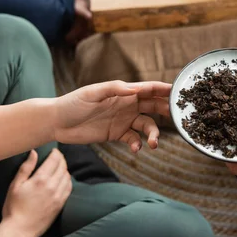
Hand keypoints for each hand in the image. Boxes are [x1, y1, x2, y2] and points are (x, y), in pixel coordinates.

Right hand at [0, 149, 71, 236]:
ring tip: (59, 166)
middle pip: (63, 166)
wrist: (20, 229)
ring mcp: (59, 195)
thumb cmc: (14, 207)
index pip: (54, 159)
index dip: (55, 152)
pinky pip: (69, 187)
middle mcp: (53, 185)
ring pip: (67, 175)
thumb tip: (34, 152)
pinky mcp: (61, 203)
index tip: (53, 150)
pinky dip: (68, 180)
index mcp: (41, 179)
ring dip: (64, 168)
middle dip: (60, 158)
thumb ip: (26, 168)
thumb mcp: (15, 185)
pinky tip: (63, 179)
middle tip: (56, 156)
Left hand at [53, 81, 170, 152]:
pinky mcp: (117, 134)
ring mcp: (124, 120)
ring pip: (147, 125)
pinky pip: (134, 139)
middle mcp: (128, 105)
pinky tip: (136, 148)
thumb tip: (136, 89)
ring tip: (154, 143)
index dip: (164, 90)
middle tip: (177, 119)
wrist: (56, 122)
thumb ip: (115, 89)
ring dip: (154, 133)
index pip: (149, 89)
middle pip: (154, 106)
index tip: (179, 93)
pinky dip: (138, 144)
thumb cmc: (73, 102)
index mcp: (124, 91)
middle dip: (166, 111)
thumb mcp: (93, 93)